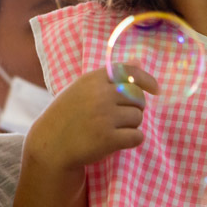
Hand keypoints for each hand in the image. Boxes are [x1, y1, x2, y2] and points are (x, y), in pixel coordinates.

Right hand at [24, 66, 158, 172]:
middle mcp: (100, 95)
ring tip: (115, 129)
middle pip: (138, 97)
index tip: (156, 90)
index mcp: (93, 80)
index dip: (147, 80)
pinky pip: (137, 136)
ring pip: (138, 117)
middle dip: (135, 107)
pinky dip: (132, 140)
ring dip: (132, 125)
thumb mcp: (83, 89)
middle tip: (122, 117)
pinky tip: (118, 141)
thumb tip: (138, 60)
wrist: (50, 145)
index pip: (129, 72)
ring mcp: (104, 117)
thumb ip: (110, 76)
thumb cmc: (68, 115)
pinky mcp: (108, 139)